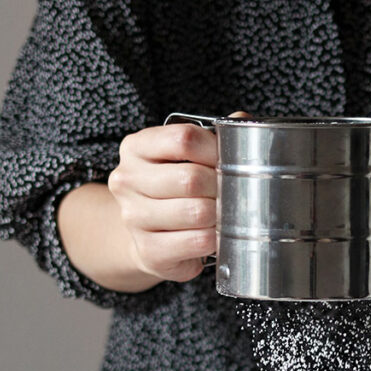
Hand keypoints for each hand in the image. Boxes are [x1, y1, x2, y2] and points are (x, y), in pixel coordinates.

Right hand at [106, 111, 248, 286]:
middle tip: (231, 193)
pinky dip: (213, 239)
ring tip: (224, 214)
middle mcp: (127, 180)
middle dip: (220, 187)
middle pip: (190, 178)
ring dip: (219, 215)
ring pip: (195, 212)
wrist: (148, 235)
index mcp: (136, 148)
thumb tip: (243, 120)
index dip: (215, 150)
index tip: (229, 160)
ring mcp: (133, 217)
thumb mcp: (183, 158)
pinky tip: (215, 235)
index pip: (183, 138)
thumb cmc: (172, 191)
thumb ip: (212, 137)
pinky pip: (195, 242)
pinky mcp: (148, 251)